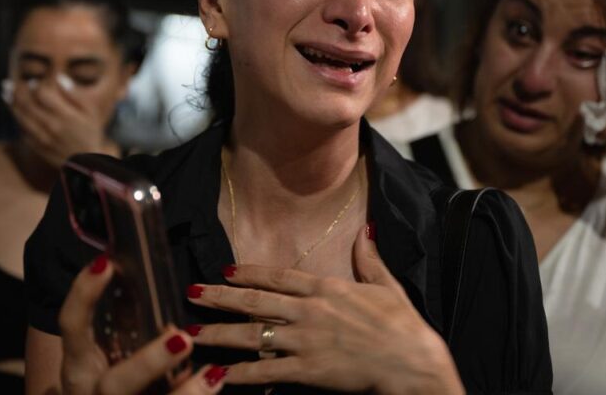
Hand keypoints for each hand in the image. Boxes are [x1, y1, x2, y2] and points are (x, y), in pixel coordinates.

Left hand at [8, 81, 110, 167]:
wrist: (86, 163)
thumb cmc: (89, 133)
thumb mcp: (90, 112)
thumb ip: (75, 94)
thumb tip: (59, 78)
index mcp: (66, 116)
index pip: (43, 94)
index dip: (36, 85)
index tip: (34, 81)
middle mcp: (52, 127)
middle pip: (27, 104)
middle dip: (18, 90)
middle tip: (11, 83)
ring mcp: (42, 138)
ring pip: (21, 116)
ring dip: (12, 102)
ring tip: (6, 92)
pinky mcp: (36, 147)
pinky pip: (21, 130)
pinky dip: (17, 118)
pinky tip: (14, 110)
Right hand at [59, 255, 227, 393]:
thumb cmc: (106, 376)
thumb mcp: (106, 351)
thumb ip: (128, 328)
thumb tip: (167, 309)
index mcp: (79, 364)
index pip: (71, 325)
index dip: (82, 295)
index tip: (105, 264)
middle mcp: (88, 390)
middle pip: (114, 383)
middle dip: (148, 363)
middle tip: (182, 338)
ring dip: (182, 394)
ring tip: (211, 373)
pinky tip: (215, 382)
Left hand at [185, 226, 463, 394]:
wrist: (413, 362)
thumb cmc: (403, 326)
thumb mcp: (386, 285)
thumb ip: (368, 258)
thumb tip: (364, 230)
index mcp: (326, 288)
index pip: (278, 276)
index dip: (249, 272)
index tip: (225, 270)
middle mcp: (309, 311)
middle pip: (255, 301)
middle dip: (220, 298)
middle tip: (192, 292)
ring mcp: (306, 341)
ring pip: (252, 335)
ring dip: (220, 333)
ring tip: (192, 333)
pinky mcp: (308, 370)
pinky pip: (266, 371)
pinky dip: (240, 374)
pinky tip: (218, 374)